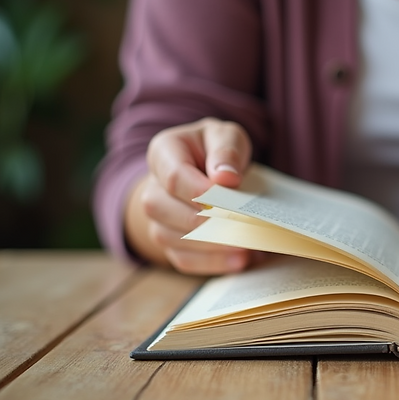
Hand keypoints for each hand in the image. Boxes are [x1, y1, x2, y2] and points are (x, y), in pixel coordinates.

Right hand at [124, 117, 254, 273]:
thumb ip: (226, 150)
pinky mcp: (171, 243)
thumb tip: (225, 178)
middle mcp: (153, 188)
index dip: (197, 190)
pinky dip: (213, 263)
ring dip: (210, 246)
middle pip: (162, 209)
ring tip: (246, 246)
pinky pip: (183, 259)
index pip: (172, 176)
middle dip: (202, 221)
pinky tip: (241, 259)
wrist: (209, 172)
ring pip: (171, 238)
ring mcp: (158, 219)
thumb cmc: (217, 151)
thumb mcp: (226, 136)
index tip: (225, 197)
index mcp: (163, 153)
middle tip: (238, 226)